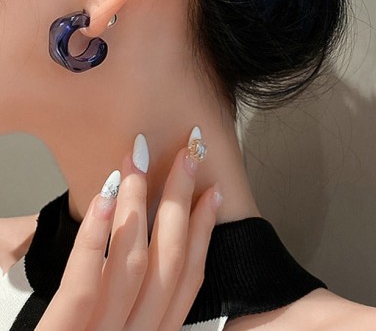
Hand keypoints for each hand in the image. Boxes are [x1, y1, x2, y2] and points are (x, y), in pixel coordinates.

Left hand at [36, 139, 220, 330]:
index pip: (189, 277)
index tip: (212, 191)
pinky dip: (96, 239)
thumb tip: (144, 242)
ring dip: (139, 207)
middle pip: (169, 261)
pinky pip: (83, 288)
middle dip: (181, 201)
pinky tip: (105, 198)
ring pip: (133, 266)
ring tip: (137, 164)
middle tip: (187, 154)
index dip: (205, 230)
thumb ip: (134, 302)